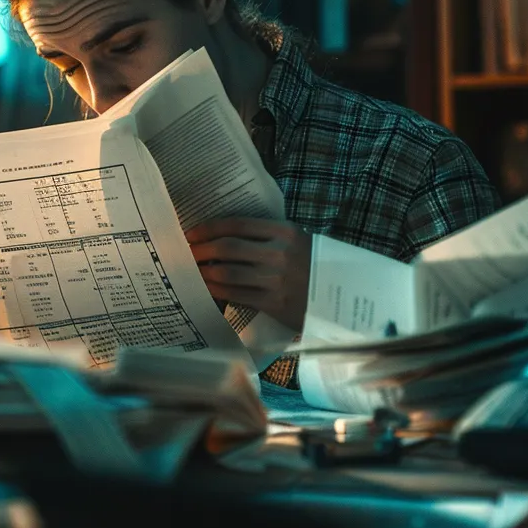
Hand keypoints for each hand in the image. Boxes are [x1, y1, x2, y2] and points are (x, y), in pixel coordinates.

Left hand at [186, 217, 310, 331]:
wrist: (342, 296)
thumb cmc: (314, 265)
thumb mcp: (296, 240)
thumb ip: (266, 235)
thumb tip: (224, 236)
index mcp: (284, 232)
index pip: (237, 224)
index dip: (209, 228)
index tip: (191, 233)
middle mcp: (279, 253)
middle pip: (227, 247)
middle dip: (200, 249)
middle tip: (185, 252)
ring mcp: (275, 279)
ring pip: (227, 272)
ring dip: (204, 271)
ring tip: (192, 271)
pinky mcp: (273, 302)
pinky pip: (236, 294)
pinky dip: (217, 290)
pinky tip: (207, 288)